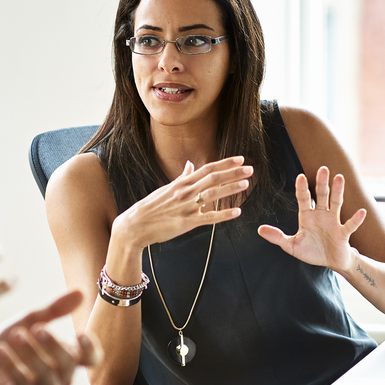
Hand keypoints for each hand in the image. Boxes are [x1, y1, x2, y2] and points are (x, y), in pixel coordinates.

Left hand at [0, 290, 99, 384]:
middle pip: (69, 365)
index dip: (91, 349)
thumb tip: (80, 292)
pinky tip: (0, 350)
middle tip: (37, 327)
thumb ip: (53, 310)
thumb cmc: (11, 346)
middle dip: (54, 345)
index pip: (91, 359)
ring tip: (16, 335)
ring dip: (33, 355)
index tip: (80, 334)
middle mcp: (61, 377)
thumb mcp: (29, 321)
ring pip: (48, 376)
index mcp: (67, 357)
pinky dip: (13, 366)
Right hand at [112, 156, 252, 250]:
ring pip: (211, 195)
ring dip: (229, 189)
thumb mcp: (166, 188)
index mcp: (182, 183)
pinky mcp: (185, 223)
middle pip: (212, 179)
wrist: (134, 225)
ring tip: (245, 184)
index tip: (240, 159)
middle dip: (232, 173)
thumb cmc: (151, 207)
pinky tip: (236, 213)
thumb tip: (190, 164)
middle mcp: (185, 192)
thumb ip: (182, 177)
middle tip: (250, 169)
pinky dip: (222, 215)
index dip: (224, 164)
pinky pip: (207, 218)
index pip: (207, 169)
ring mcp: (185, 207)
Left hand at [257, 166, 365, 271]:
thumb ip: (277, 237)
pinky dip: (356, 219)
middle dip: (321, 183)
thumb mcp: (291, 246)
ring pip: (336, 204)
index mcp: (307, 216)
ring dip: (338, 191)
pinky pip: (350, 225)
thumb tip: (259, 230)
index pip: (304, 199)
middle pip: (321, 196)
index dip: (302, 188)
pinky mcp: (343, 234)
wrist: (331, 262)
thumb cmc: (312, 251)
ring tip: (339, 177)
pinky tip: (362, 212)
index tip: (301, 176)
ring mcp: (333, 222)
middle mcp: (321, 215)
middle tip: (322, 168)